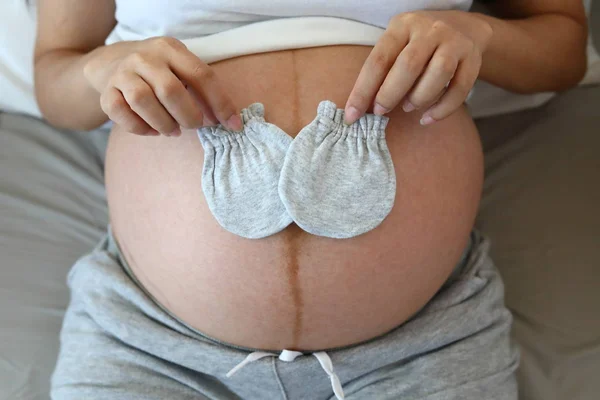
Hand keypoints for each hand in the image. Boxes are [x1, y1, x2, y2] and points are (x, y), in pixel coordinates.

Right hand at [83, 37, 241, 135]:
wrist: (112, 63)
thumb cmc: (159, 72)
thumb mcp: (181, 69)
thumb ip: (203, 90)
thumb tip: (229, 121)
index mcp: (171, 49)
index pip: (201, 75)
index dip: (220, 102)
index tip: (232, 124)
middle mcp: (145, 57)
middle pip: (170, 91)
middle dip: (189, 116)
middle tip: (195, 126)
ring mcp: (123, 73)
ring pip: (143, 101)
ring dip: (164, 124)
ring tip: (174, 130)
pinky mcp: (107, 91)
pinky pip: (121, 113)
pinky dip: (140, 128)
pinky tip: (152, 130)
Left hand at [344, 11, 492, 125]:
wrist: (464, 27)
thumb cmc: (418, 44)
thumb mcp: (398, 45)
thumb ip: (382, 71)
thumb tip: (360, 108)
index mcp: (402, 26)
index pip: (378, 60)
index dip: (363, 90)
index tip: (352, 115)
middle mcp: (430, 30)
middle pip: (409, 65)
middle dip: (390, 94)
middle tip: (380, 111)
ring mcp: (454, 42)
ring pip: (438, 74)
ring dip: (419, 98)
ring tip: (407, 107)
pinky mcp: (472, 58)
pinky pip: (460, 88)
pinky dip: (442, 109)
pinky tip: (427, 118)